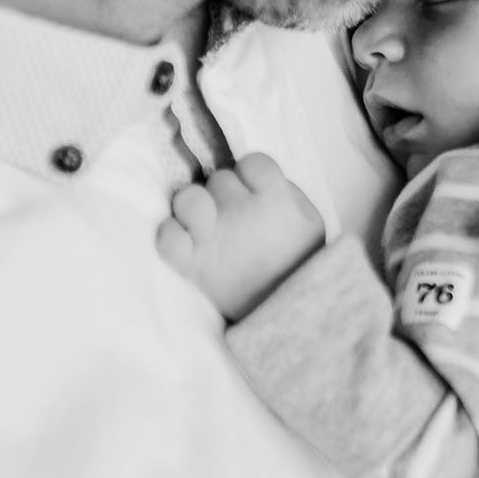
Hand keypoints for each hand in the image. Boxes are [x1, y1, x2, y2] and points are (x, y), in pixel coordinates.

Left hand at [155, 154, 324, 321]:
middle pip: (220, 180)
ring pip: (188, 197)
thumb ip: (285, 191)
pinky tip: (187, 240)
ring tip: (209, 226)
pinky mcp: (193, 264)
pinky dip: (172, 234)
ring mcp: (212, 236)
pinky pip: (167, 236)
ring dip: (196, 207)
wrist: (292, 315)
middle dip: (228, 195)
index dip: (252, 175)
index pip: (252, 162)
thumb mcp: (311, 220)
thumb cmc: (301, 264)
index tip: (258, 193)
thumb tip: (253, 179)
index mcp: (274, 198)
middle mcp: (240, 210)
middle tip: (241, 221)